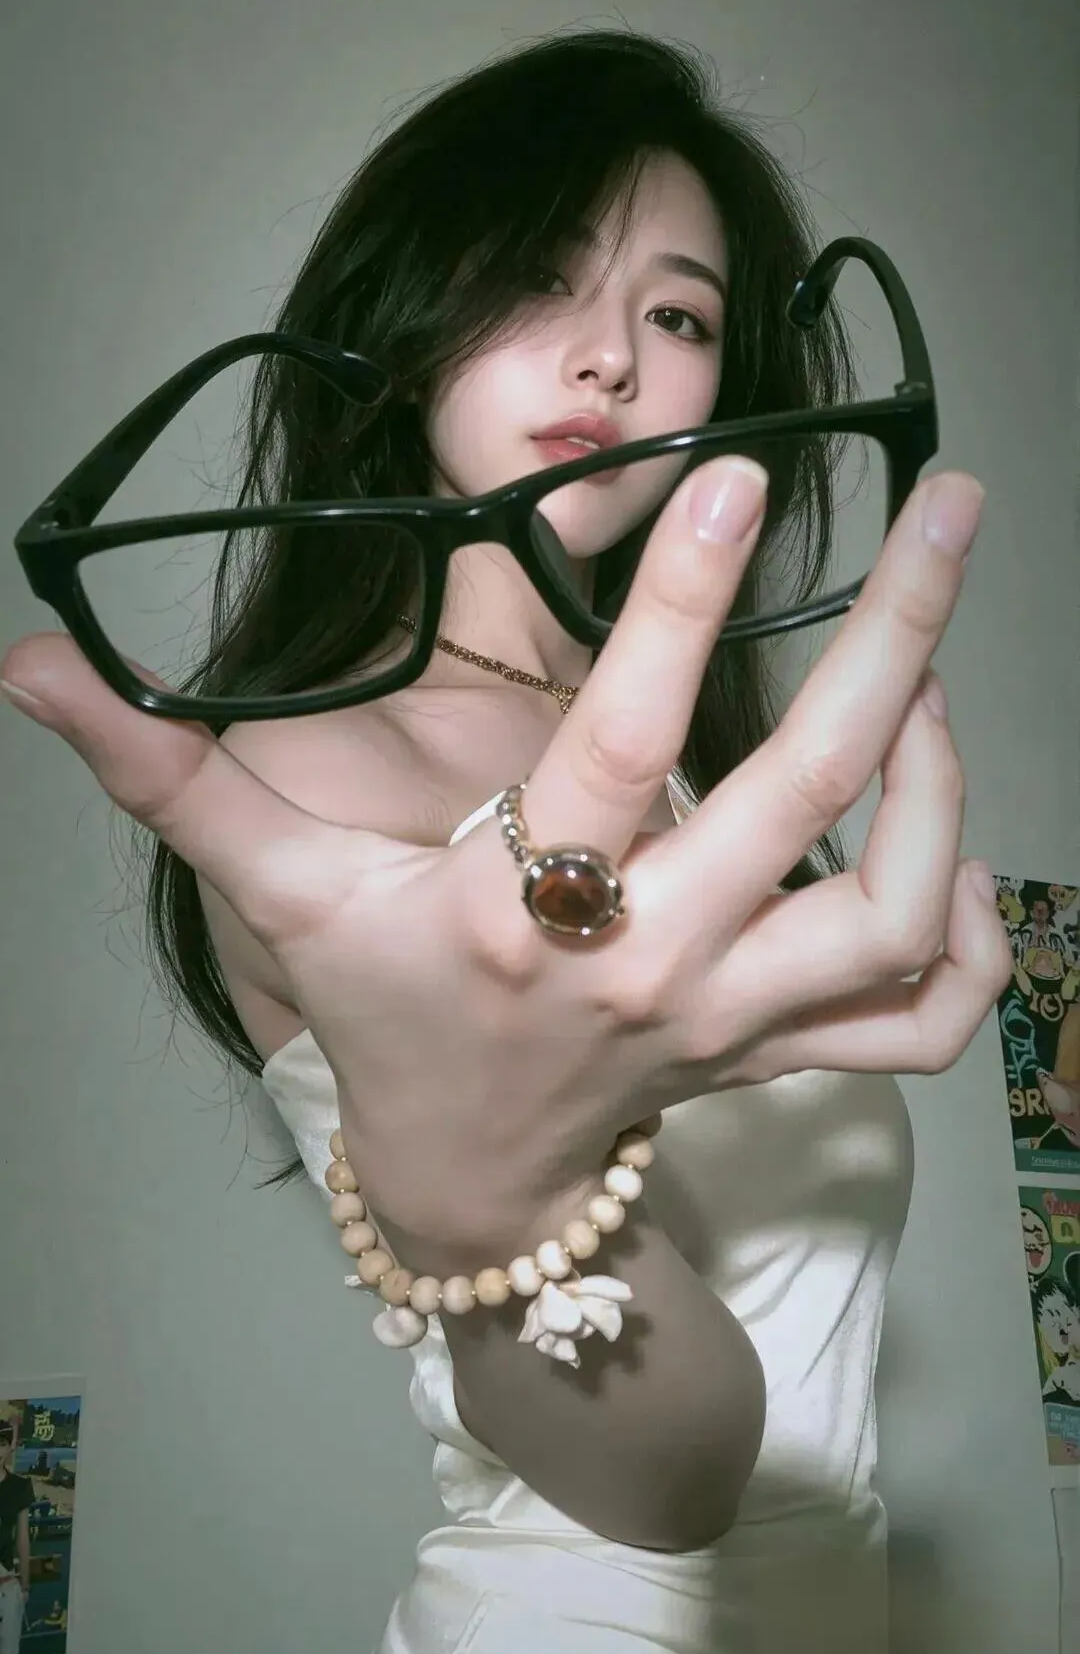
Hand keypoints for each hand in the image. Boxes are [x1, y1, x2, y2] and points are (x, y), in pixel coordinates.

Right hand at [1, 461, 1009, 1266]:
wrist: (469, 1182)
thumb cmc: (383, 1009)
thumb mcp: (274, 889)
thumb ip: (167, 770)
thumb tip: (32, 661)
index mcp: (526, 908)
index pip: (621, 741)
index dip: (676, 601)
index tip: (731, 470)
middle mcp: (654, 961)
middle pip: (809, 793)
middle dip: (897, 635)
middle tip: (955, 508)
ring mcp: (738, 1017)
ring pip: (892, 909)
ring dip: (941, 782)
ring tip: (935, 669)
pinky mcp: (788, 1050)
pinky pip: (922, 1017)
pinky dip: (973, 939)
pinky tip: (961, 837)